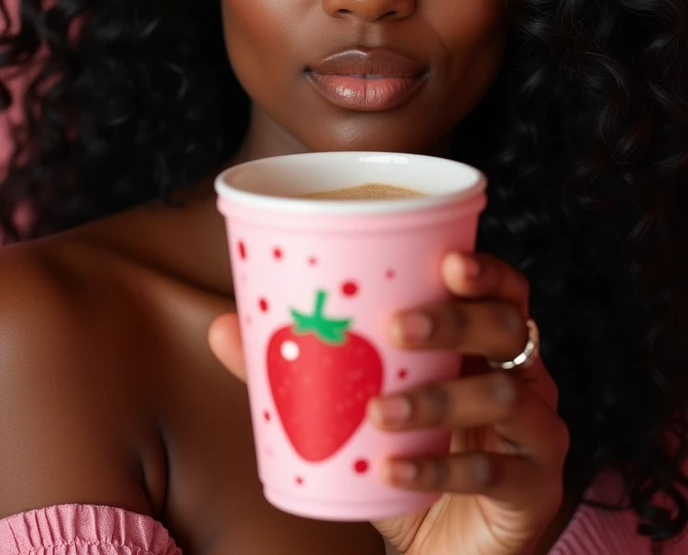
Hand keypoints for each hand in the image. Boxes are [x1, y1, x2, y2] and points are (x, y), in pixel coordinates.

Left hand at [208, 251, 568, 554]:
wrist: (448, 550)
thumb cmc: (409, 457)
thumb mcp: (360, 411)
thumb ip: (303, 368)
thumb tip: (226, 326)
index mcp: (487, 344)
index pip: (503, 289)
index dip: (485, 270)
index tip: (447, 259)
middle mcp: (523, 377)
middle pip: (509, 328)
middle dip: (456, 320)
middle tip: (397, 327)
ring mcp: (538, 434)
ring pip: (506, 397)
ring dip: (439, 399)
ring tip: (379, 410)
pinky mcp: (536, 488)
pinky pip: (494, 473)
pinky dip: (438, 470)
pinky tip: (392, 469)